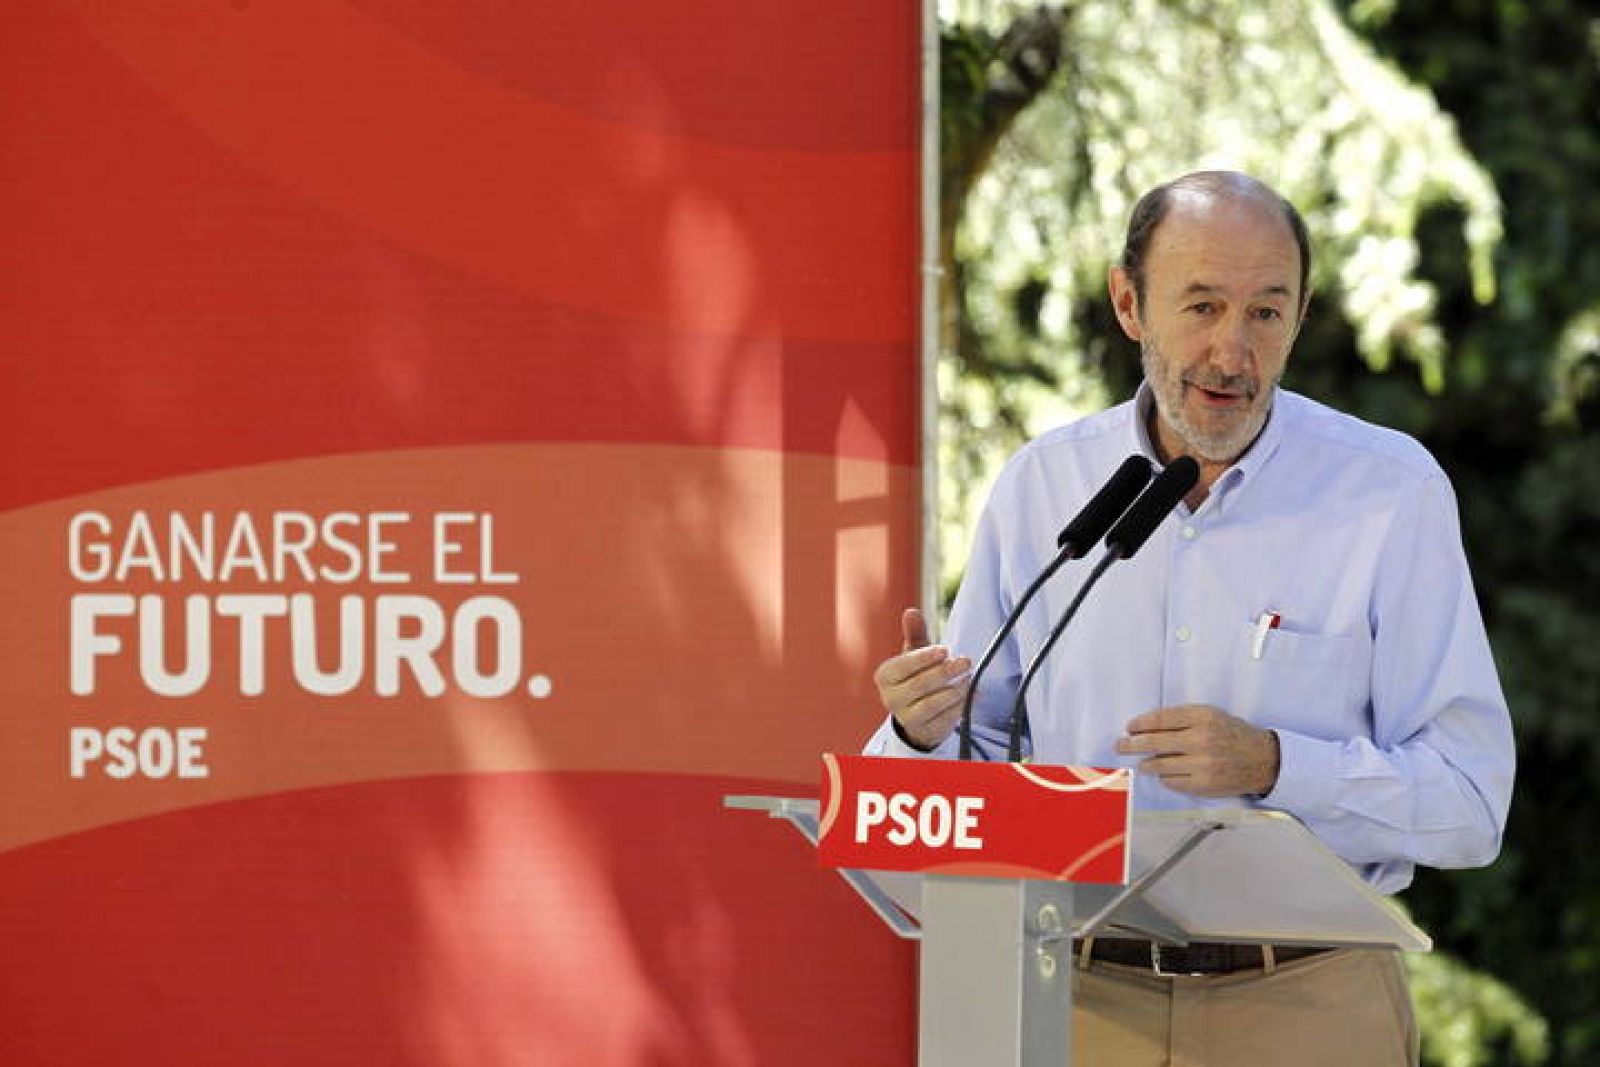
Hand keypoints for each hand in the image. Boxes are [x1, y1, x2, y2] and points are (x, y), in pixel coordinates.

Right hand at [872, 608, 971, 751]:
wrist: (917, 713)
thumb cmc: (915, 676)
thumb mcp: (914, 654)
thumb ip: (914, 633)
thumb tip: (911, 612)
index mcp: (885, 676)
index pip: (903, 665)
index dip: (924, 657)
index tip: (945, 650)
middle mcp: (890, 699)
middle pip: (919, 685)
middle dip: (945, 672)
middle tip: (965, 661)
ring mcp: (906, 718)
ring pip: (932, 704)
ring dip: (955, 690)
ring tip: (969, 678)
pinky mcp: (925, 731)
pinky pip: (945, 719)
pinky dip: (961, 706)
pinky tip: (972, 694)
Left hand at [1115, 704, 1279, 796]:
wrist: (1262, 760)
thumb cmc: (1232, 735)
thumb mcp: (1210, 715)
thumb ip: (1182, 718)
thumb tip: (1147, 726)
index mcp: (1202, 718)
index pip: (1160, 719)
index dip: (1140, 724)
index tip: (1130, 727)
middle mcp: (1201, 740)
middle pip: (1154, 743)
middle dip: (1131, 744)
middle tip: (1120, 745)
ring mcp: (1201, 765)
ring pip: (1159, 765)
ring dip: (1146, 764)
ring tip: (1142, 763)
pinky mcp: (1202, 785)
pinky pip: (1171, 782)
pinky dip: (1165, 777)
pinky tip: (1166, 773)